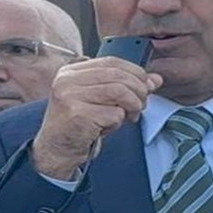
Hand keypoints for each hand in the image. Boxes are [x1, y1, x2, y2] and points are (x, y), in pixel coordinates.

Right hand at [31, 57, 161, 179]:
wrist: (56, 150)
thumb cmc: (79, 124)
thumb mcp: (101, 100)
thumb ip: (124, 86)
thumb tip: (155, 80)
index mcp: (71, 71)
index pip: (111, 61)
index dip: (135, 72)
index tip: (147, 85)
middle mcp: (67, 80)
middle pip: (117, 75)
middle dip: (138, 90)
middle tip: (142, 105)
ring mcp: (70, 96)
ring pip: (118, 91)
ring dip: (132, 106)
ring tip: (130, 116)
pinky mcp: (77, 115)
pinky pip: (113, 114)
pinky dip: (118, 122)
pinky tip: (108, 128)